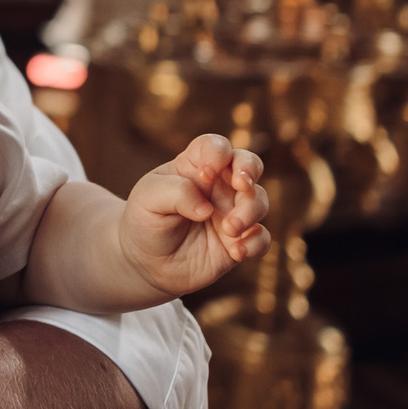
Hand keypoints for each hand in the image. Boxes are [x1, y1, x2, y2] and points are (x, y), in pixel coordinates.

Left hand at [117, 132, 270, 297]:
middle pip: (249, 164)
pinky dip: (255, 243)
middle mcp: (219, 185)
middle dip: (249, 171)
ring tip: (229, 229)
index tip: (204, 175)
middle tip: (241, 187)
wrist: (145, 262)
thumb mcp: (148, 198)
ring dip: (249, 212)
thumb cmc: (145, 220)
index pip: (216, 146)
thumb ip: (177, 193)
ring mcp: (232, 212)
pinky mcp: (239, 241)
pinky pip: (262, 238)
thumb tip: (207, 209)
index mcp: (195, 166)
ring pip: (259, 201)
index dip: (217, 154)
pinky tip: (236, 252)